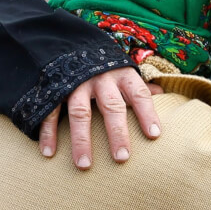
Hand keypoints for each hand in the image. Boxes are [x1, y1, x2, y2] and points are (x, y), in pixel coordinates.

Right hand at [38, 67, 163, 169]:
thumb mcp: (124, 70)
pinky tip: (49, 153)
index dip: (148, 114)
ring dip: (81, 140)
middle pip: (111, 107)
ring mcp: (76, 83)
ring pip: (80, 113)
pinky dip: (48, 133)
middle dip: (117, 133)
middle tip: (122, 158)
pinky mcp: (55, 89)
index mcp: (122, 75)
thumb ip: (139, 86)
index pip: (139, 94)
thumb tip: (162, 95)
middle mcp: (101, 78)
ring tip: (85, 165)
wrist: (70, 44)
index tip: (155, 136)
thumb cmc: (105, 66)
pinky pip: (51, 112)